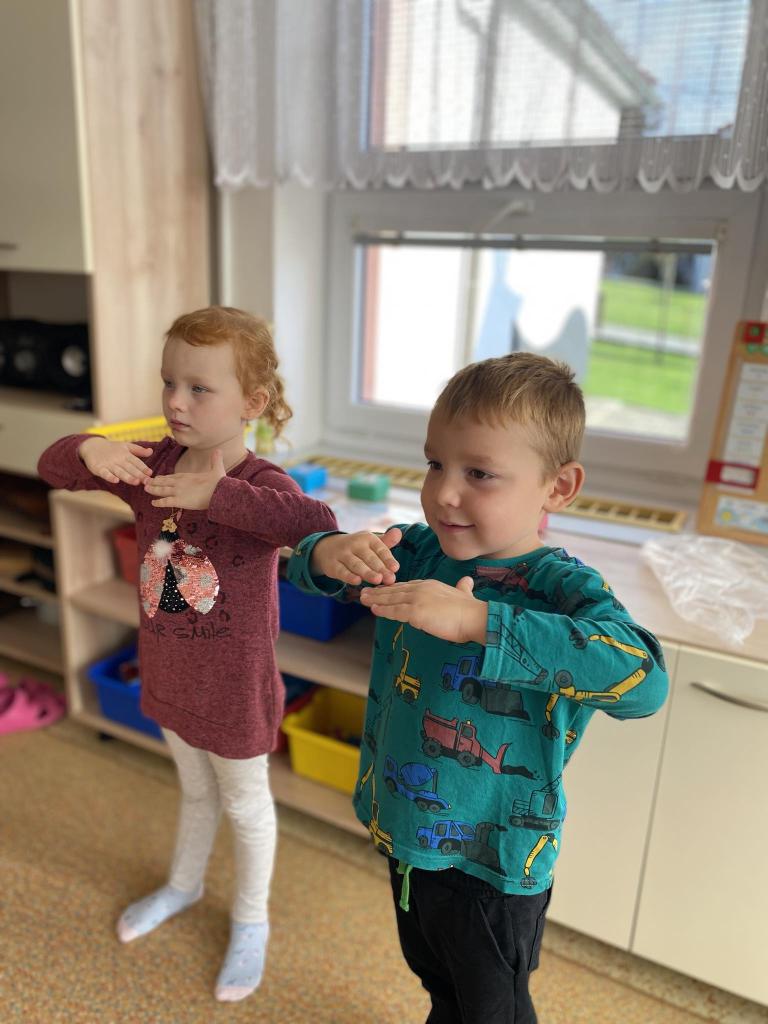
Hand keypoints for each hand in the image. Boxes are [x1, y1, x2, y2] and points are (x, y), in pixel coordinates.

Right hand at [78, 436, 152, 484]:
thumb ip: (138, 450)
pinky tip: (115, 481)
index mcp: (126, 455)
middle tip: (147, 481)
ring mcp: (108, 464)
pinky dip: (109, 477)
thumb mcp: (126, 447)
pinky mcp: (99, 468)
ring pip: (119, 471)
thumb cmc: (112, 448)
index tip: (150, 473)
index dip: (143, 468)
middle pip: (129, 468)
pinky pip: (105, 473)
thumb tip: (151, 451)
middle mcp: (118, 459)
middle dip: (138, 474)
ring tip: (136, 482)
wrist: (92, 446)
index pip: (136, 462)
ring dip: (128, 477)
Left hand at [144, 449, 225, 509]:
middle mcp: (181, 483)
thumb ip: (216, 460)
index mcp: (188, 476)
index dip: (165, 477)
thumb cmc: (219, 482)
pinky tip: (153, 503)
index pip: (173, 476)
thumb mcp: (217, 469)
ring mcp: (179, 492)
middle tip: (146, 482)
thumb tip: (219, 450)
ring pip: (162, 490)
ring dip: (153, 489)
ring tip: (146, 489)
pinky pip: (166, 502)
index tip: (158, 478)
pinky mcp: (179, 501)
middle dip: (155, 482)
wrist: (219, 492)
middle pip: (165, 482)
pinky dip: (159, 502)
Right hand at [310, 526, 400, 584]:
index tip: (395, 568)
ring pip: (356, 564)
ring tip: (377, 580)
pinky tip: (357, 581)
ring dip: (367, 572)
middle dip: (380, 568)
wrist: (328, 548)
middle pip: (369, 557)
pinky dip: (349, 576)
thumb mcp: (371, 544)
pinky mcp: (333, 565)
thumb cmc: (358, 549)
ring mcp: (343, 554)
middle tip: (390, 579)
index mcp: (367, 538)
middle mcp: (355, 544)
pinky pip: (341, 571)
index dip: (388, 559)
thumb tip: (399, 533)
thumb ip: (386, 542)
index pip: (380, 548)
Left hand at [360, 576, 487, 643]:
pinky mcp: (416, 612)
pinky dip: (383, 610)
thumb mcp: (465, 594)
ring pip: (392, 599)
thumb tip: (467, 582)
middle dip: (379, 591)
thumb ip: (463, 588)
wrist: (476, 617)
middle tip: (366, 592)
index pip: (407, 586)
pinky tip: (374, 610)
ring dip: (376, 599)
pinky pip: (395, 611)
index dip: (393, 588)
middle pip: (395, 590)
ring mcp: (418, 599)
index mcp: (431, 585)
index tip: (383, 589)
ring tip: (364, 599)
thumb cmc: (471, 610)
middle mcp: (422, 588)